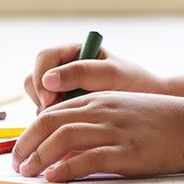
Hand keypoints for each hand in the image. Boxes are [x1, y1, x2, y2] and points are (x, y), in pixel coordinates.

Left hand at [12, 91, 183, 181]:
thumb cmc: (156, 122)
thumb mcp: (120, 111)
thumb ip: (93, 121)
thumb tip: (63, 146)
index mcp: (98, 99)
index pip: (52, 112)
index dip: (30, 133)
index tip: (20, 151)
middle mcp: (101, 110)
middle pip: (50, 122)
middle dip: (26, 144)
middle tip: (17, 164)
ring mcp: (113, 130)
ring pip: (62, 137)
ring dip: (39, 156)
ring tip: (29, 173)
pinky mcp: (126, 151)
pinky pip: (86, 159)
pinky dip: (64, 169)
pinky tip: (54, 178)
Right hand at [23, 41, 167, 111]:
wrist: (150, 104)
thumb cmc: (134, 83)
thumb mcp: (112, 74)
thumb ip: (82, 73)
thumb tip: (48, 79)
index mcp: (74, 53)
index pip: (45, 58)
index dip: (41, 77)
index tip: (49, 98)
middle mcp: (64, 70)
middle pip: (34, 79)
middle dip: (40, 98)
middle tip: (55, 114)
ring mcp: (63, 91)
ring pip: (38, 100)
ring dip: (46, 113)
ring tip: (70, 122)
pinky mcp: (65, 111)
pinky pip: (47, 118)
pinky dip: (53, 125)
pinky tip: (71, 130)